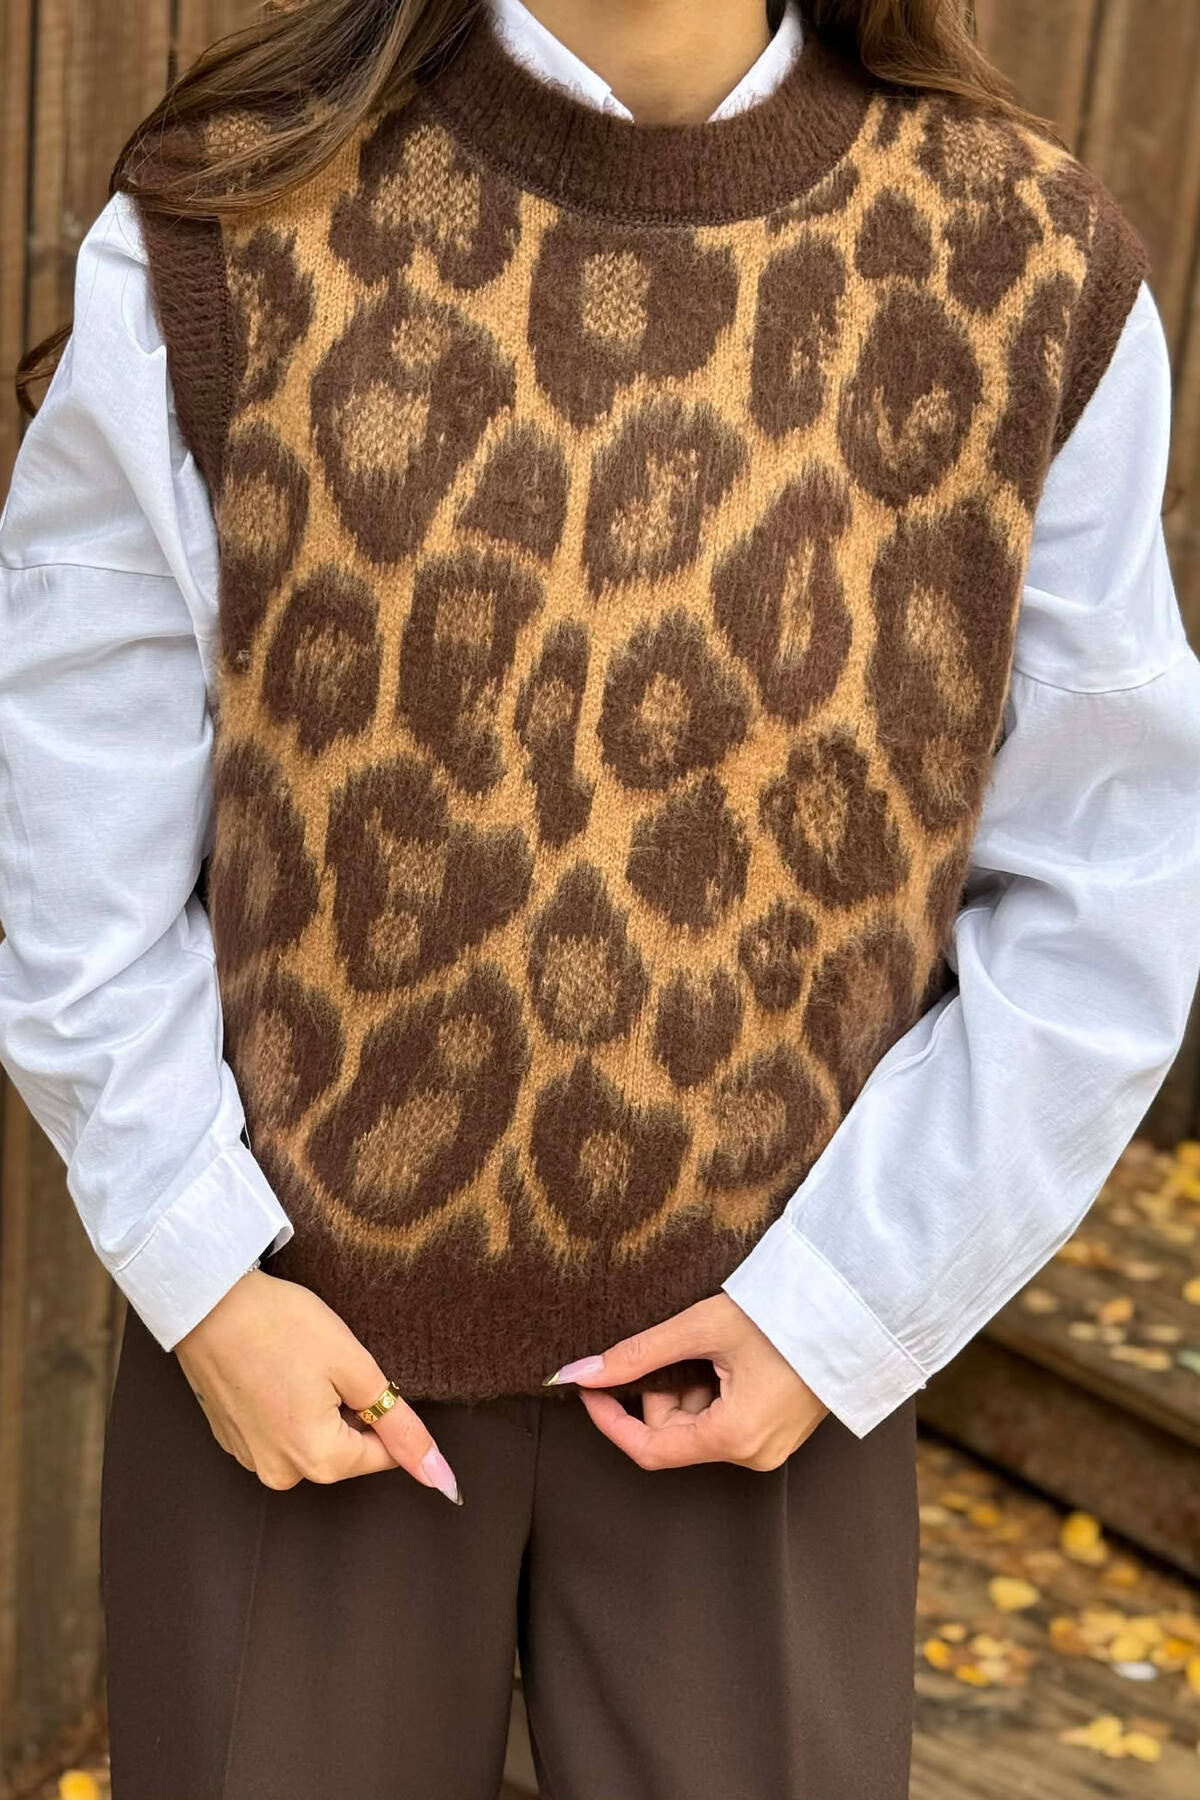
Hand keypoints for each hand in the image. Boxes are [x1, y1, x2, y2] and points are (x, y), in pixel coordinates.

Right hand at [173, 1268, 461, 1500]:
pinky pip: (279, 1431)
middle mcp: (281, 1474)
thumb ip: (400, 1426)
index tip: (362, 1374)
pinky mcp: (232, 1439)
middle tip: (325, 1363)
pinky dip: (287, 1405)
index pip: (383, 1455)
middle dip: (348, 1409)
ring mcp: (251, 1458)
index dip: (384, 1409)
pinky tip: (275, 1370)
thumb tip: (440, 1476)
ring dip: (318, 1407)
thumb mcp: (354, 1367)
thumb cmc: (281, 1326)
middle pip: (346, 1450)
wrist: (207, 1302)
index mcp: (318, 1461)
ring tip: (296, 1364)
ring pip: (312, 1439)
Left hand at [547, 1293, 828, 1471]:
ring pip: (698, 1426)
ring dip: (689, 1388)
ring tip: (715, 1345)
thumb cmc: (782, 1316)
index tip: (590, 1388)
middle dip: (662, 1391)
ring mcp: (769, 1447)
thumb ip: (638, 1353)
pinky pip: (724, 1422)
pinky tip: (730, 1357)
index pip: (649, 1450)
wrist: (851, 1308)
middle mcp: (752, 1454)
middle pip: (675, 1435)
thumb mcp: (702, 1327)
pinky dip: (712, 1391)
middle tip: (679, 1345)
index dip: (611, 1420)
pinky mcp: (779, 1433)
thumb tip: (582, 1372)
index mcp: (733, 1437)